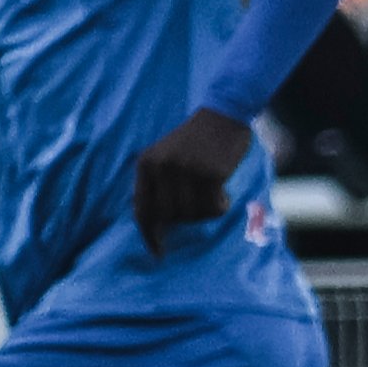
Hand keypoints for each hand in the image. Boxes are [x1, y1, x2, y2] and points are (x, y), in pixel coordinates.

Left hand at [133, 114, 252, 251]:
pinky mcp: (210, 173)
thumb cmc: (196, 140)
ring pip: (191, 214)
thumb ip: (158, 185)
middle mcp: (162, 167)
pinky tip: (225, 196)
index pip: (142, 210)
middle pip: (169, 216)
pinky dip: (220, 206)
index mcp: (146, 163)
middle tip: (200, 207)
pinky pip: (212, 207)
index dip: (150, 235)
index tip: (158, 253)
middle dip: (185, 219)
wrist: (224, 113)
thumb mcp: (166, 156)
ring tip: (214, 197)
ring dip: (205, 212)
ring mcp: (186, 170)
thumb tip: (158, 226)